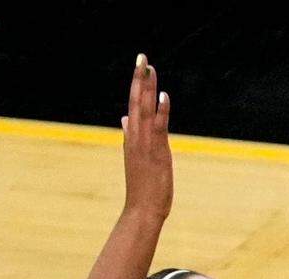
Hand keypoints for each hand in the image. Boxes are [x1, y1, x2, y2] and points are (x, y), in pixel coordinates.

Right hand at [121, 53, 172, 219]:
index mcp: (132, 138)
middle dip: (139, 78)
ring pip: (145, 110)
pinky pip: (159, 127)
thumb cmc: (142, 187)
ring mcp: (145, 145)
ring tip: (150, 67)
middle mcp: (136, 138)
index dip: (137, 84)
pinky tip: (164, 94)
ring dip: (148, 88)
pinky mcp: (156, 153)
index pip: (133, 105)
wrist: (141, 211)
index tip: (140, 65)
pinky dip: (161, 110)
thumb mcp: (136, 157)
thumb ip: (130, 135)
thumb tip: (125, 118)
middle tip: (142, 56)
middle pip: (137, 102)